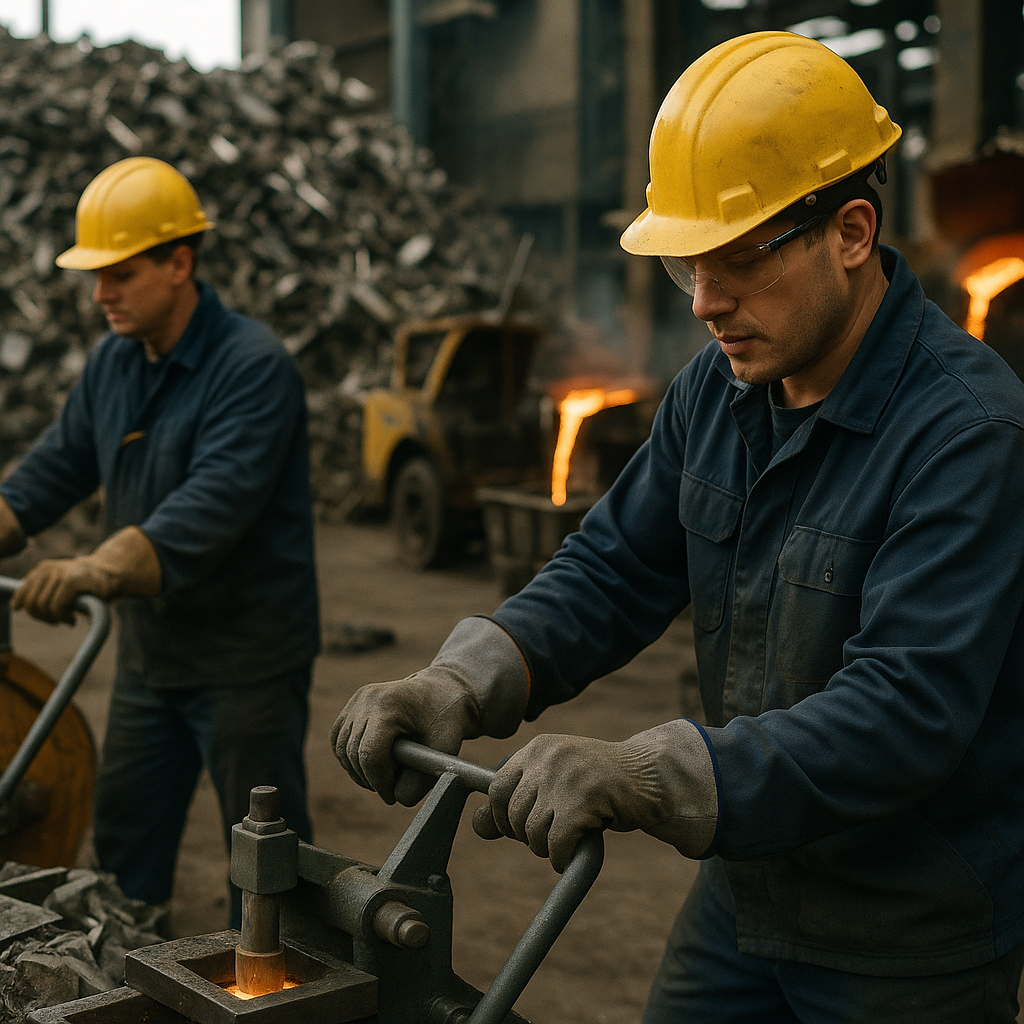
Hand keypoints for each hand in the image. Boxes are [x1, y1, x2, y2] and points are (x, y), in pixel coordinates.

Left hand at [10, 526, 159, 623]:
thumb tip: (15, 606)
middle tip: (56, 620)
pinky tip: (70, 618)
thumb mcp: (59, 584)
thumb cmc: (85, 585)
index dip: (23, 606)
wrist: (111, 574)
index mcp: (43, 569)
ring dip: (53, 618)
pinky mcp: (72, 581)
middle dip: (41, 617)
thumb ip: (41, 590)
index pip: (22, 592)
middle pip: (31, 602)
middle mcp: (49, 568)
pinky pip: (56, 605)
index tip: (38, 615)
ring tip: (66, 619)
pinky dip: (62, 616)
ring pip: (42, 605)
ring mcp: (60, 573)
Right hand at [331, 616, 527, 806]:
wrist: (443, 692)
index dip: (379, 783)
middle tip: (390, 789)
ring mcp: (357, 699)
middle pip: (353, 754)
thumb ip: (418, 781)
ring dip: (358, 771)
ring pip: (342, 749)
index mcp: (389, 705)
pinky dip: (349, 757)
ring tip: (382, 777)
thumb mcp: (442, 751)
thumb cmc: (446, 720)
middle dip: (370, 779)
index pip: (370, 756)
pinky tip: (369, 765)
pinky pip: (338, 739)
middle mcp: (367, 699)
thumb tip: (394, 798)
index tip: (392, 797)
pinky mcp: (352, 704)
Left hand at [472, 723, 718, 872]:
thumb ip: (517, 799)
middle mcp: (548, 758)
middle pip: (511, 815)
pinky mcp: (583, 801)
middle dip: (526, 836)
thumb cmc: (599, 782)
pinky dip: (560, 856)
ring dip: (546, 848)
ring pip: (532, 832)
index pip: (496, 788)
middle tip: (550, 836)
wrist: (650, 776)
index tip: (518, 828)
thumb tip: (477, 826)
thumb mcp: (555, 781)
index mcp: (538, 748)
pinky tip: (571, 853)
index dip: (501, 816)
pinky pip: (555, 843)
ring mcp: (566, 778)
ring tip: (565, 840)